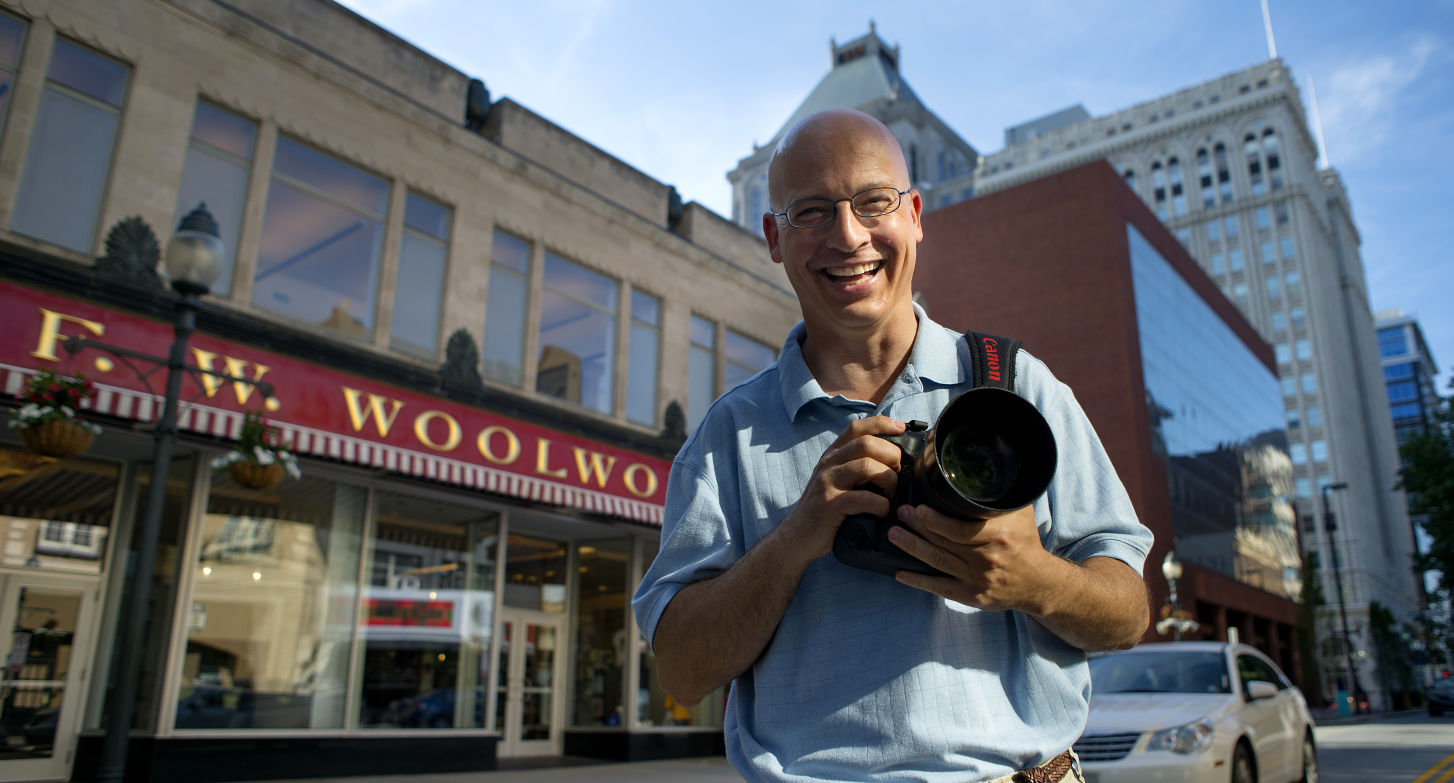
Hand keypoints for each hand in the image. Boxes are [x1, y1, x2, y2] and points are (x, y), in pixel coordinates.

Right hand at [776, 416, 907, 563]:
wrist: (796, 537)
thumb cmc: (824, 511)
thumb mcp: (836, 482)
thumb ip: (856, 467)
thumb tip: (894, 462)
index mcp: (832, 455)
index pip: (857, 427)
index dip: (882, 423)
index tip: (901, 428)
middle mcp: (828, 464)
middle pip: (867, 443)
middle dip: (892, 455)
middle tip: (899, 473)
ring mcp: (827, 483)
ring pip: (867, 466)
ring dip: (888, 480)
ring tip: (891, 494)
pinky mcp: (829, 505)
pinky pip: (864, 498)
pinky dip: (880, 505)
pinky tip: (881, 512)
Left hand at [887, 503, 1059, 612]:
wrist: (1038, 582)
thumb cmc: (1025, 542)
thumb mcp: (1020, 513)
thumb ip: (1002, 492)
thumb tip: (983, 466)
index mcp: (997, 536)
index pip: (959, 529)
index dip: (935, 520)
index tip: (919, 508)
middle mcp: (985, 558)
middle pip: (943, 541)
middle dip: (917, 527)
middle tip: (900, 513)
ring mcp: (976, 579)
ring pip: (937, 561)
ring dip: (912, 547)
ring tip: (894, 533)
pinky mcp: (970, 596)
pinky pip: (939, 587)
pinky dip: (918, 581)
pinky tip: (900, 573)